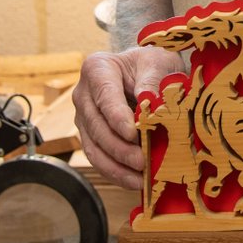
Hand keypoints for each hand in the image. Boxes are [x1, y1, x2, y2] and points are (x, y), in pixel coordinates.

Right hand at [72, 46, 183, 188]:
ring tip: (140, 178)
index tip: (132, 134)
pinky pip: (98, 158)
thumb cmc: (151, 63)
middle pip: (97, 126)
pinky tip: (134, 181)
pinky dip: (115, 172)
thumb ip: (153, 79)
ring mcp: (84, 117)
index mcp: (97, 68)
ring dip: (116, 166)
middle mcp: (84, 94)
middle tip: (142, 161)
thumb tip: (149, 102)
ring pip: (94, 147)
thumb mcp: (158, 61)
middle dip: (119, 148)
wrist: (144, 70)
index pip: (105, 96)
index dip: (116, 117)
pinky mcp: (90, 136)